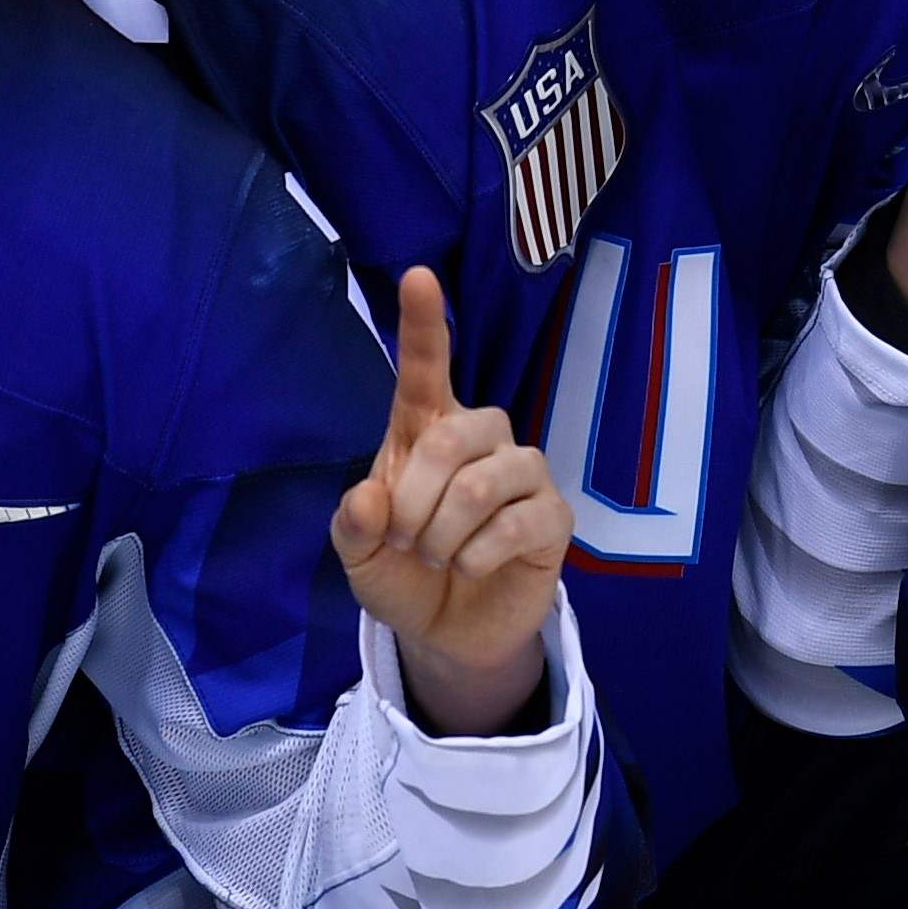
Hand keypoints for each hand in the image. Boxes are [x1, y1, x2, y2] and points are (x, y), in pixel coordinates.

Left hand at [332, 267, 571, 737]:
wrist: (449, 633)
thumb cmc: (404, 574)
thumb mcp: (359, 557)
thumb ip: (354, 526)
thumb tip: (370, 499)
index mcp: (427, 433)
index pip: (427, 369)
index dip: (424, 324)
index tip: (418, 276)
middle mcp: (481, 441)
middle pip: (456, 435)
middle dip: (415, 498)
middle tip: (402, 539)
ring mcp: (524, 476)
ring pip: (486, 480)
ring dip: (445, 530)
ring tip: (435, 556)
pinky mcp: (554, 517)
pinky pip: (518, 520)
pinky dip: (478, 553)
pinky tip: (470, 566)